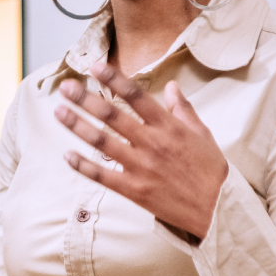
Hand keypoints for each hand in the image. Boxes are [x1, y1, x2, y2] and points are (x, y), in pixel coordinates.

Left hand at [54, 62, 227, 240]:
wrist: (217, 209)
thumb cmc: (210, 171)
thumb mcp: (202, 134)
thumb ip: (183, 109)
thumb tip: (171, 85)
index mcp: (168, 126)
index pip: (135, 96)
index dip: (113, 79)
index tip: (95, 67)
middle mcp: (151, 143)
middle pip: (111, 116)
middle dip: (85, 99)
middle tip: (66, 86)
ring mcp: (140, 167)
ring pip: (102, 142)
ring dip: (77, 126)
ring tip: (58, 111)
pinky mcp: (134, 190)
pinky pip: (102, 176)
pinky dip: (83, 166)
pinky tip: (67, 155)